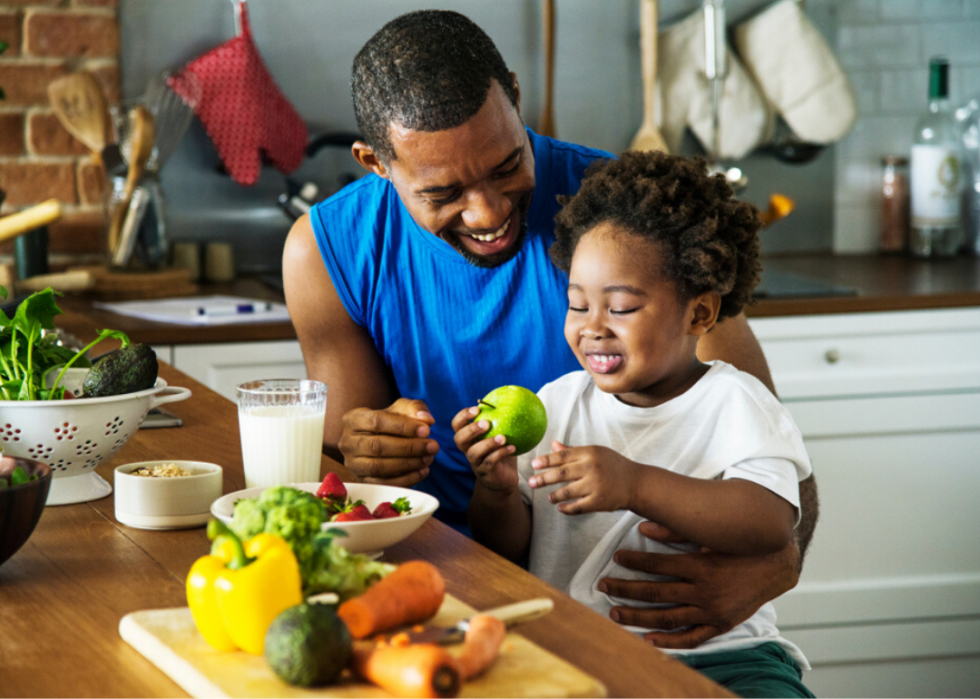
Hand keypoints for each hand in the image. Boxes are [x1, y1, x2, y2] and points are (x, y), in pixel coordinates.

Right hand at [338, 398, 439, 486]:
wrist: (377, 439)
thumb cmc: (390, 421)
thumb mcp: (401, 409)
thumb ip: (414, 408)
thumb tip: (426, 419)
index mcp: (352, 419)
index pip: (376, 421)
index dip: (403, 427)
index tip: (426, 430)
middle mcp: (347, 442)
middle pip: (377, 446)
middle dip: (409, 447)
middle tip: (433, 446)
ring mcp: (352, 464)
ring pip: (378, 467)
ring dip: (407, 464)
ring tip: (429, 458)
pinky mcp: (361, 480)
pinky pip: (383, 484)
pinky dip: (405, 479)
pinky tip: (423, 471)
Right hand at [451, 406, 517, 493]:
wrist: (503, 480)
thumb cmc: (502, 454)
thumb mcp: (501, 436)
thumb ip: (502, 422)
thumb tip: (514, 398)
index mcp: (469, 438)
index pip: (457, 425)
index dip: (462, 416)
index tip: (477, 408)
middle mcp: (468, 450)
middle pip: (459, 439)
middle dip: (470, 429)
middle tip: (486, 423)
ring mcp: (476, 463)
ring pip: (474, 452)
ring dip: (488, 443)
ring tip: (503, 437)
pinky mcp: (485, 473)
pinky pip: (490, 463)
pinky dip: (501, 454)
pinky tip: (513, 448)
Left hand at [528, 441, 637, 514]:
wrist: (636, 483)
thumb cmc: (613, 465)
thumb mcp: (596, 453)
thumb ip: (573, 450)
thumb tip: (553, 445)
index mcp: (590, 453)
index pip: (563, 456)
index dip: (546, 460)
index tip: (533, 464)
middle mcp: (592, 468)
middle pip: (561, 473)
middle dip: (543, 478)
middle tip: (530, 482)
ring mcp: (595, 485)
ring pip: (567, 492)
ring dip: (555, 495)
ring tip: (549, 497)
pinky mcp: (599, 501)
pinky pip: (578, 507)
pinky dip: (567, 509)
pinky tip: (560, 508)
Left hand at [598, 521, 800, 648]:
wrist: (776, 566)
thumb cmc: (740, 546)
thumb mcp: (710, 534)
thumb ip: (676, 530)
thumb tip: (644, 526)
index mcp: (701, 565)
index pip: (657, 564)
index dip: (634, 560)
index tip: (616, 557)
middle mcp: (704, 591)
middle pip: (655, 593)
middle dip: (625, 589)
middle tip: (603, 586)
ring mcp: (712, 611)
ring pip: (667, 618)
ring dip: (638, 617)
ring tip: (614, 613)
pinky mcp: (721, 624)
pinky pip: (692, 638)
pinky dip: (670, 642)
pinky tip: (648, 639)